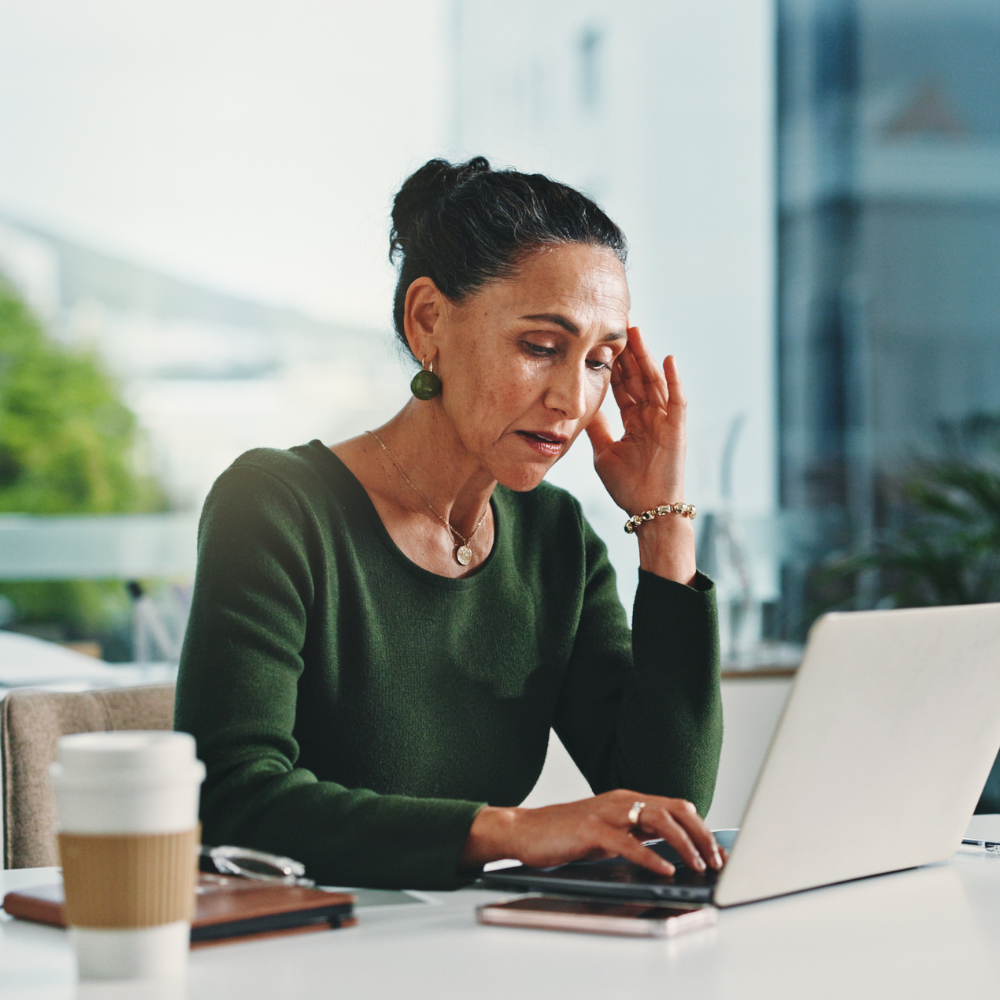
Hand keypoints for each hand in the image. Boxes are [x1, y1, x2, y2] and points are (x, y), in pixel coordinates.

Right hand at [459, 789, 724, 875]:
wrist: (526, 830)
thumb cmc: (566, 835)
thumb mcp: (609, 832)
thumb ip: (636, 835)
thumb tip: (669, 850)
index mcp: (628, 800)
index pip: (677, 808)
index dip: (701, 830)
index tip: (718, 853)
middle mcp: (622, 801)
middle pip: (676, 810)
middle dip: (702, 836)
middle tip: (717, 861)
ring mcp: (607, 813)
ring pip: (658, 821)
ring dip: (684, 844)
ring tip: (698, 865)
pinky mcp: (592, 830)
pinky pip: (628, 843)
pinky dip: (650, 857)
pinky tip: (664, 870)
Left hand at [586, 327, 695, 583]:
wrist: (647, 510)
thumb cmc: (628, 486)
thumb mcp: (603, 453)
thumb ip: (596, 428)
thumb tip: (579, 408)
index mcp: (633, 421)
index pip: (622, 387)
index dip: (613, 366)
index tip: (601, 344)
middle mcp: (650, 416)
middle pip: (638, 378)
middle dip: (629, 353)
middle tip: (618, 326)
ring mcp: (664, 421)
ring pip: (654, 382)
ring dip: (646, 357)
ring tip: (637, 333)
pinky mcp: (677, 430)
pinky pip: (677, 400)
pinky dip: (673, 380)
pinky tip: (667, 360)